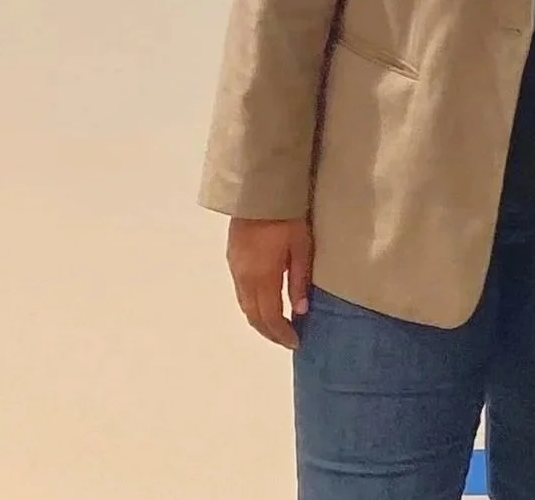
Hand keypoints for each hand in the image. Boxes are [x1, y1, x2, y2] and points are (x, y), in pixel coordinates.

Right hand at [225, 216, 313, 348]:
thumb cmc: (287, 218)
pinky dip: (252, 306)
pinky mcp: (232, 260)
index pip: (270, 316)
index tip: (296, 342)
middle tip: (287, 340)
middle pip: (254, 316)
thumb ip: (300, 281)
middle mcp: (244, 278)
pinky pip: (241, 293)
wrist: (259, 193)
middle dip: (270, 332)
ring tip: (277, 327)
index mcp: (263, 277)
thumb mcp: (302, 248)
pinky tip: (264, 306)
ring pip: (245, 306)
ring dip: (260, 321)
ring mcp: (236, 269)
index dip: (282, 333)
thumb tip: (301, 311)